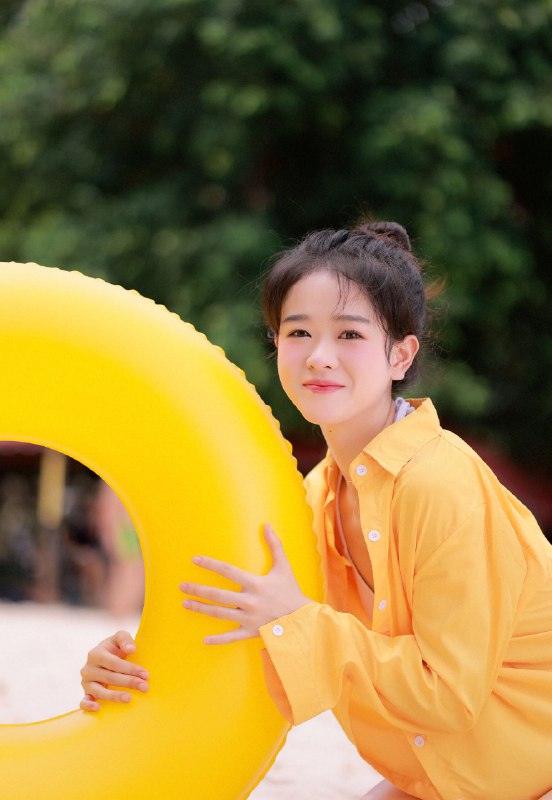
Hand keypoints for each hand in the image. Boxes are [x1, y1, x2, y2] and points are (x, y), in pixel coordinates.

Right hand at [79, 630, 148, 711]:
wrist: (105, 657)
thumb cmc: (115, 648)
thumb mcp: (119, 638)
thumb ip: (125, 639)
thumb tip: (131, 649)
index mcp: (96, 654)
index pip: (115, 663)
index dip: (131, 669)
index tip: (145, 675)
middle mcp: (88, 668)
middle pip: (110, 677)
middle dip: (129, 682)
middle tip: (144, 687)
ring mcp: (86, 682)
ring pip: (99, 691)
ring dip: (114, 696)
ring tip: (129, 698)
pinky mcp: (86, 693)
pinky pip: (84, 702)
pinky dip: (89, 705)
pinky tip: (98, 708)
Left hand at [179, 523, 310, 644]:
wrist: (302, 619)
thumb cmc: (291, 591)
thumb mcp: (284, 567)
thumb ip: (275, 545)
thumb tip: (267, 525)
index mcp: (255, 584)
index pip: (227, 571)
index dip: (210, 564)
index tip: (195, 560)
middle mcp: (249, 601)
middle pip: (217, 594)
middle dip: (198, 589)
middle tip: (181, 586)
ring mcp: (248, 618)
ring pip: (219, 613)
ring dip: (200, 608)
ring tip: (185, 603)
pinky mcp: (250, 632)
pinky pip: (231, 637)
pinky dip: (218, 639)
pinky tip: (204, 640)